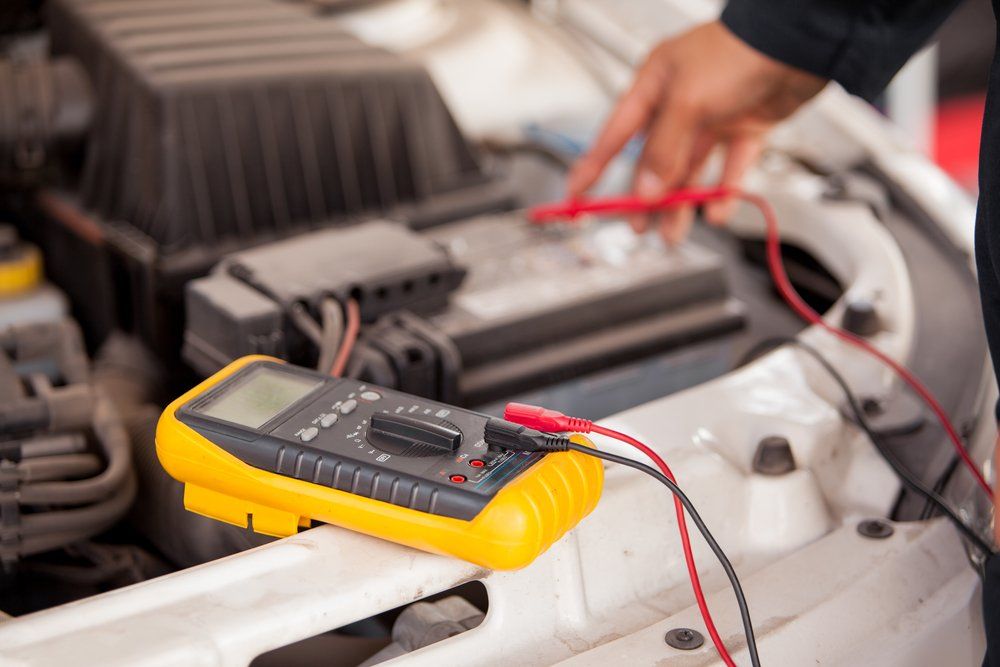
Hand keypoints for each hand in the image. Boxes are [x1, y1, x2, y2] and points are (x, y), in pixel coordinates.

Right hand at [567, 21, 826, 243]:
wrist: (800, 42)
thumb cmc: (739, 51)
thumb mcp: (688, 101)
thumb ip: (663, 150)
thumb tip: (646, 190)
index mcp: (654, 85)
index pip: (614, 134)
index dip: (593, 167)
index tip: (576, 196)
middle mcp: (681, 103)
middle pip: (654, 161)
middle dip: (647, 197)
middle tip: (639, 226)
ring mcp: (714, 115)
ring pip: (690, 169)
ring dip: (682, 202)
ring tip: (675, 232)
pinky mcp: (744, 126)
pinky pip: (728, 166)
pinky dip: (722, 189)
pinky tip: (716, 209)